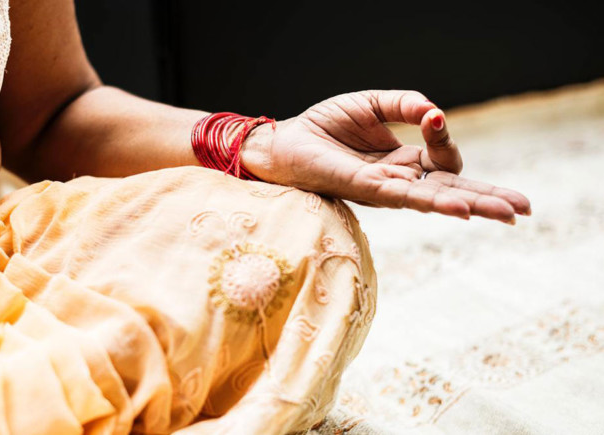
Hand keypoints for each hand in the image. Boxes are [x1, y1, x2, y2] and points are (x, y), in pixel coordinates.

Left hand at [241, 90, 530, 222]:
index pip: (443, 159)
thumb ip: (406, 105)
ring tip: (508, 214)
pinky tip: (461, 209)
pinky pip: (408, 198)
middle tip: (525, 209)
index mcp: (403, 161)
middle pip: (452, 190)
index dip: (445, 139)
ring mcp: (385, 189)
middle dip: (488, 199)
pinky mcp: (367, 190)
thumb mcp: (371, 105)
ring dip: (473, 205)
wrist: (284, 142)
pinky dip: (436, 202)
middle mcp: (399, 180)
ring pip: (437, 199)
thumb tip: (436, 111)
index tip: (432, 117)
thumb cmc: (324, 127)